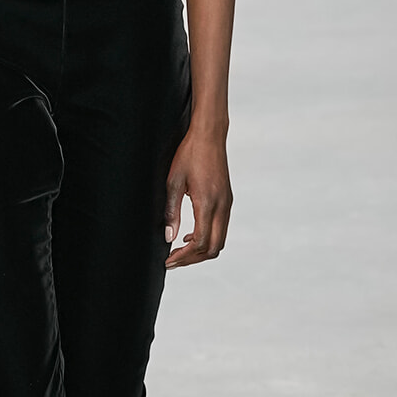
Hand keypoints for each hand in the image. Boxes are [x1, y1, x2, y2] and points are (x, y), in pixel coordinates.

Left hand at [164, 125, 231, 268]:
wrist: (209, 136)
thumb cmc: (190, 154)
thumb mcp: (173, 182)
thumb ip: (171, 211)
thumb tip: (169, 237)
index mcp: (208, 203)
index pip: (201, 243)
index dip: (184, 257)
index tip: (168, 261)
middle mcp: (222, 207)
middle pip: (213, 248)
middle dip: (193, 259)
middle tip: (173, 261)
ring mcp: (227, 204)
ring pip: (219, 240)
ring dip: (201, 250)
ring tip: (179, 251)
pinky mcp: (227, 200)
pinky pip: (221, 228)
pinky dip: (207, 238)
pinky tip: (190, 235)